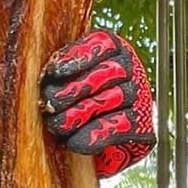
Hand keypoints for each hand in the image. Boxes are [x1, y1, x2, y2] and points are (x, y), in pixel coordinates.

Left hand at [39, 28, 154, 177]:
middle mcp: (131, 69)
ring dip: (78, 114)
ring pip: (109, 100)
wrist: (100, 142)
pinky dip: (94, 135)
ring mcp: (139, 97)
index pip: (99, 44)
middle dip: (73, 90)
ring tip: (57, 125)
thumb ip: (59, 73)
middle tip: (49, 104)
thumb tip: (45, 78)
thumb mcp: (68, 79)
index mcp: (113, 49)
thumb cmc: (77, 101)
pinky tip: (75, 142)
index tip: (53, 72)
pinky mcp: (142, 126)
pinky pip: (118, 128)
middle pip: (104, 73)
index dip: (76, 58)